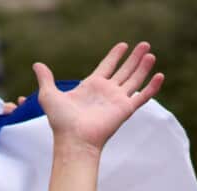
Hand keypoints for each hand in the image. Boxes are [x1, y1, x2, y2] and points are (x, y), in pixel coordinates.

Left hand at [34, 41, 163, 154]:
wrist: (73, 139)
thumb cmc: (61, 121)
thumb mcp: (49, 95)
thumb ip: (46, 79)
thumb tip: (37, 64)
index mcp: (91, 86)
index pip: (107, 67)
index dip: (115, 56)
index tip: (123, 46)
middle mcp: (106, 92)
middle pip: (124, 70)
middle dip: (134, 58)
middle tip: (144, 44)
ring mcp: (117, 100)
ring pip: (134, 80)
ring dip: (143, 67)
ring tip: (151, 53)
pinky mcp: (125, 109)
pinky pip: (142, 96)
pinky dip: (152, 87)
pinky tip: (160, 75)